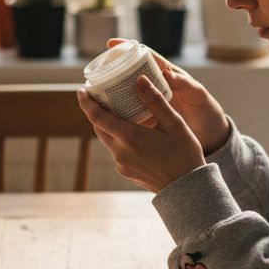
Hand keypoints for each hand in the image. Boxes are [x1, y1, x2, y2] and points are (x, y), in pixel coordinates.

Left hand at [76, 75, 205, 192]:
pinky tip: (132, 132)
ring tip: (119, 112)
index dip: (86, 103)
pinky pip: (117, 151)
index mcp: (130, 137)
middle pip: (99, 127)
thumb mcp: (174, 123)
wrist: (187, 188)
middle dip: (97, 111)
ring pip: (108, 139)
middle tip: (102, 96)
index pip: (97, 117)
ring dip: (109, 125)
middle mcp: (120, 152)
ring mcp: (122, 164)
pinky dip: (119, 138)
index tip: (81, 91)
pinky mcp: (126, 172)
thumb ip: (155, 101)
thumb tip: (139, 79)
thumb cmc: (184, 154)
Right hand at [108, 38, 231, 154]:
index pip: (145, 56)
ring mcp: (152, 103)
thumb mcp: (198, 96)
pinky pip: (131, 113)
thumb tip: (167, 72)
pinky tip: (107, 116)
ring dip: (113, 93)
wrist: (212, 137)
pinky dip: (120, 114)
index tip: (111, 43)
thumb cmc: (207, 112)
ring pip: (128, 94)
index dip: (128, 48)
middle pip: (131, 74)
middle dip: (114, 71)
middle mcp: (157, 86)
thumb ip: (185, 84)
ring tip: (95, 93)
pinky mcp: (150, 119)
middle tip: (96, 72)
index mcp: (168, 75)